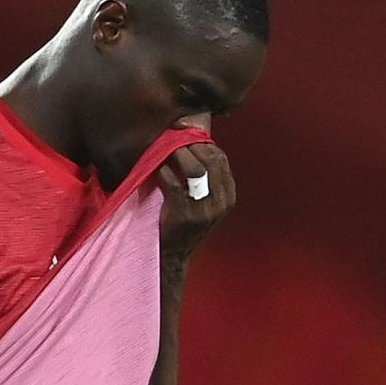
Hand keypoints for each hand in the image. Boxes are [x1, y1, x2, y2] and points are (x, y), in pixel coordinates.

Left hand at [157, 143, 235, 270]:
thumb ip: (204, 175)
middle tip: (174, 133)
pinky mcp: (185, 216)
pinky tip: (158, 168)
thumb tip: (193, 138)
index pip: (220, 158)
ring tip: (166, 147)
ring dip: (179, 154)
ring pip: (196, 170)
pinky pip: (175, 185)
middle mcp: (221, 202)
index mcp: (228, 196)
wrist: (174, 254)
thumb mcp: (203, 199)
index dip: (203, 141)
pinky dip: (165, 173)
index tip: (187, 130)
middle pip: (211, 160)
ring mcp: (205, 210)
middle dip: (191, 143)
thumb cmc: (184, 221)